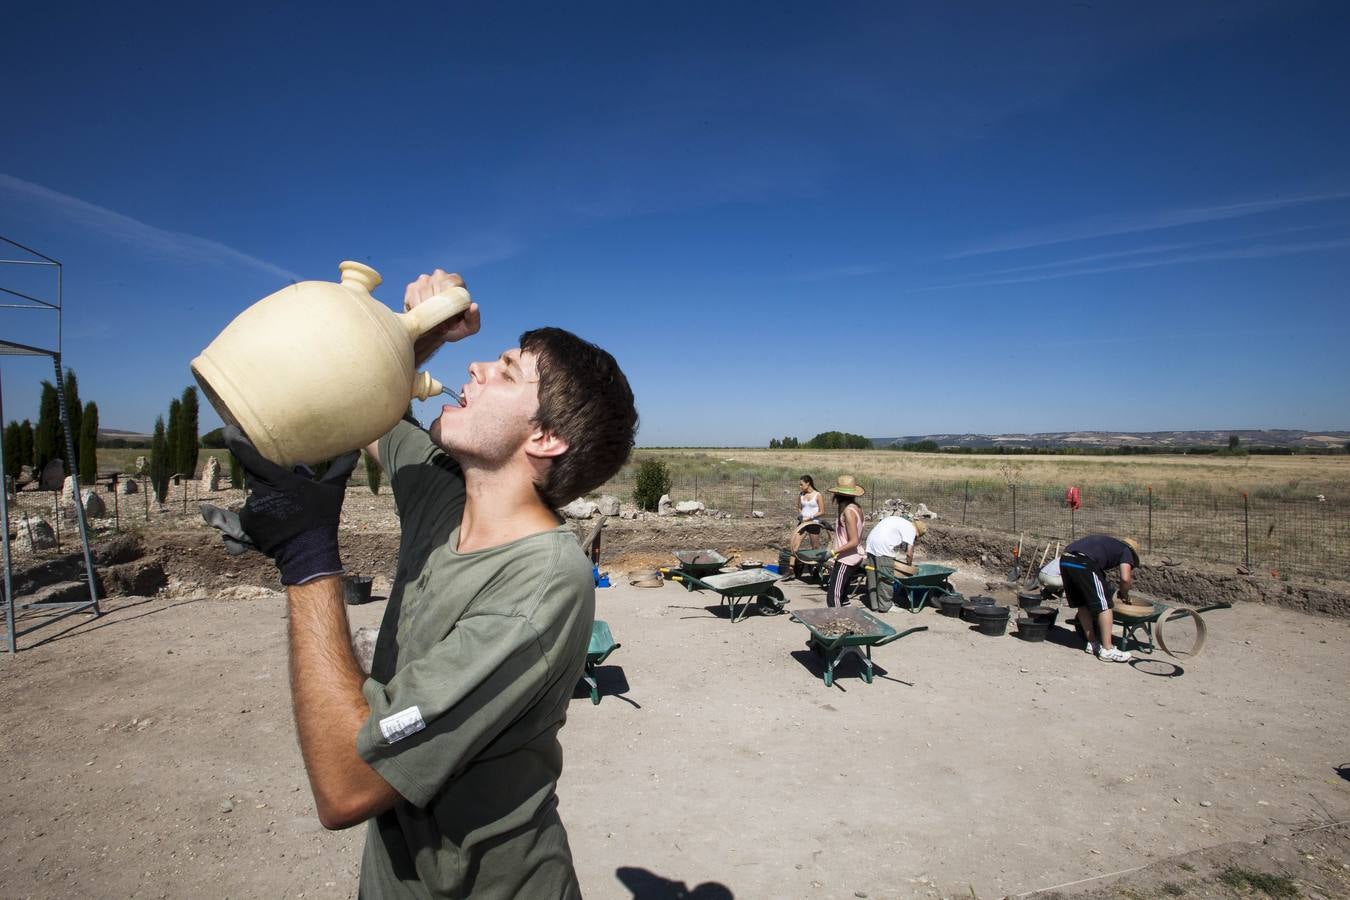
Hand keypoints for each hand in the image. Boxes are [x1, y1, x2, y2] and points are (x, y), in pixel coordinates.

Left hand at [200, 427, 358, 584]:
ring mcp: (252, 509)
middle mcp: (261, 492)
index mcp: (279, 480)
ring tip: (285, 508)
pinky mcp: (247, 525)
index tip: (229, 429)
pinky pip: (249, 512)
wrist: (307, 554)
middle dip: (263, 474)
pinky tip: (275, 521)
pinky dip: (259, 513)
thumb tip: (355, 452)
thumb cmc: (321, 520)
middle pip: (254, 474)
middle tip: (282, 484)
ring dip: (265, 495)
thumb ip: (339, 469)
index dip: (237, 440)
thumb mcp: (332, 492)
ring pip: (254, 493)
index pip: (250, 456)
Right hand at [406, 269, 479, 365]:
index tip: (449, 324)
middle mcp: (440, 276)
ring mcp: (425, 279)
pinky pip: (412, 299)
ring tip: (433, 325)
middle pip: (436, 291)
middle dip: (438, 312)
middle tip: (441, 327)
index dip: (449, 308)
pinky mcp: (412, 287)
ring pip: (423, 294)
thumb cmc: (455, 327)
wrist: (434, 331)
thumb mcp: (468, 327)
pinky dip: (416, 311)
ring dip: (427, 312)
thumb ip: (474, 319)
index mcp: (456, 281)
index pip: (451, 287)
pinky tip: (422, 318)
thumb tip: (474, 306)